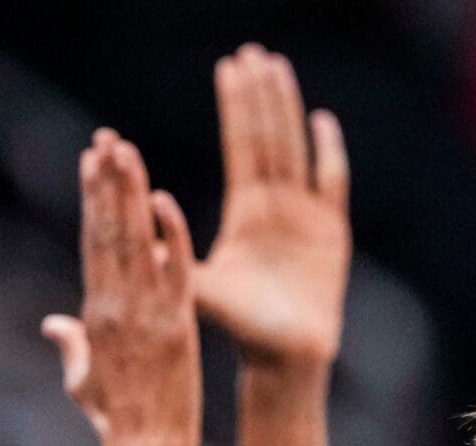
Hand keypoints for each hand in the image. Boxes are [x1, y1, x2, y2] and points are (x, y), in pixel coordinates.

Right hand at [40, 130, 200, 445]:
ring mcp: (146, 315)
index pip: (93, 242)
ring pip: (136, 242)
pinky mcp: (176, 327)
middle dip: (107, 183)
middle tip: (108, 138)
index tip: (92, 161)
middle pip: (109, 232)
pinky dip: (170, 238)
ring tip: (126, 152)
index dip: (92, 199)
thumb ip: (70, 344)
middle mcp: (116, 306)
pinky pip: (175, 273)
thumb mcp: (83, 379)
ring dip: (130, 195)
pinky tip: (165, 201)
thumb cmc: (114, 420)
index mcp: (95, 313)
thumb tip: (51, 323)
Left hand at [194, 46, 349, 369]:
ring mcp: (306, 217)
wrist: (285, 362)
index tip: (228, 69)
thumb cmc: (241, 332)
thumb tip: (143, 234)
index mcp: (246, 214)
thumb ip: (175, 261)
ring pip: (296, 150)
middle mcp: (275, 208)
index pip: (240, 148)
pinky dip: (329, 155)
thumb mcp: (201, 292)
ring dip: (288, 110)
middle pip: (268, 139)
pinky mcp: (332, 235)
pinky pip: (332, 185)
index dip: (235, 109)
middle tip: (252, 53)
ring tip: (278, 68)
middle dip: (260, 97)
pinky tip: (322, 122)